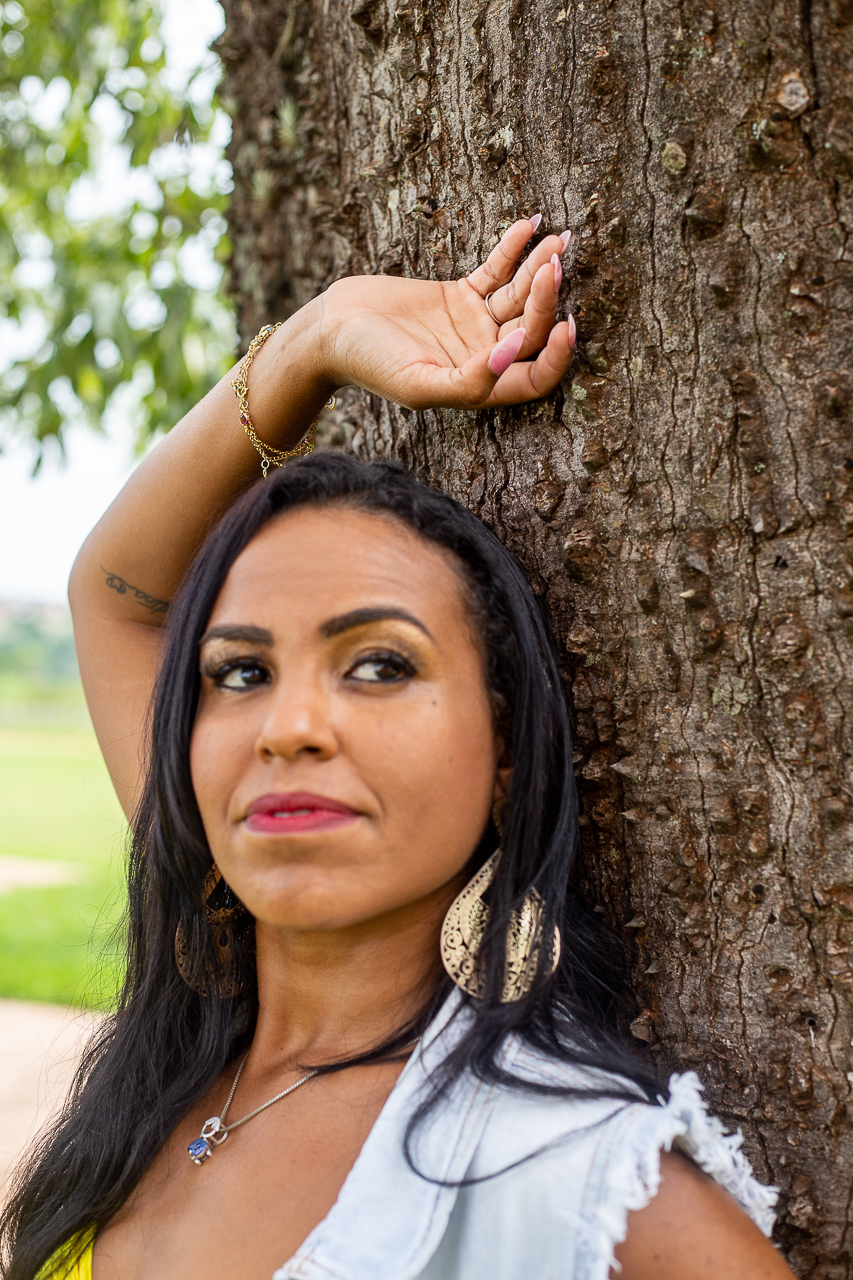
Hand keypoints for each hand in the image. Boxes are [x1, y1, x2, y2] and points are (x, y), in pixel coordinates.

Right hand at [317, 217, 574, 410]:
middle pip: (532, 329)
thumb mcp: (417, 384)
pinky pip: (496, 270)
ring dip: (540, 269)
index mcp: (480, 386)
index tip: (565, 325)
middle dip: (547, 300)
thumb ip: (468, 382)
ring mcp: (475, 323)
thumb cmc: (370, 365)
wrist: (332, 329)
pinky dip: (513, 248)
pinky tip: (529, 225)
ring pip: (520, 296)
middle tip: (554, 266)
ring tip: (558, 241)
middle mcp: (485, 356)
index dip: (555, 358)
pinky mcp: (460, 293)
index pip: (534, 378)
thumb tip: (513, 353)